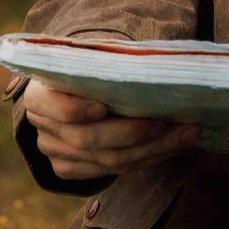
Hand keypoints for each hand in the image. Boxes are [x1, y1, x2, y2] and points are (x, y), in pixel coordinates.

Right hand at [21, 78, 197, 183]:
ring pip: (108, 160)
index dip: (74, 110)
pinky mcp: (70, 169)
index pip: (48, 105)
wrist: (76, 92)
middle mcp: (42, 127)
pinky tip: (173, 146)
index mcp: (39, 94)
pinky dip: (148, 158)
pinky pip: (113, 171)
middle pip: (88, 139)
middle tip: (172, 123)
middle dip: (134, 133)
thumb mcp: (93, 58)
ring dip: (154, 149)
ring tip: (188, 133)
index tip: (103, 107)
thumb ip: (109, 61)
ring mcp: (55, 152)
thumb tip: (154, 61)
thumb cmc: (91, 69)